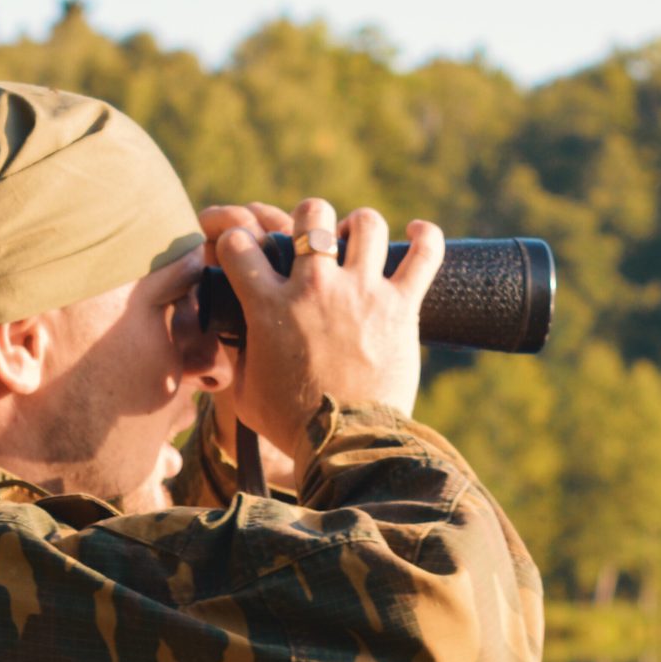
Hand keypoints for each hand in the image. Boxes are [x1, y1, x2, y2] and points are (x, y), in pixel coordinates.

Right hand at [205, 198, 444, 469]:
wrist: (346, 446)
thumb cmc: (290, 425)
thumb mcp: (244, 391)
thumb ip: (238, 354)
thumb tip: (234, 336)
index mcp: (268, 305)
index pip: (240, 243)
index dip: (238, 240)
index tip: (246, 250)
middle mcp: (314, 287)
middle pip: (312, 215)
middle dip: (310, 219)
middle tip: (316, 239)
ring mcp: (361, 293)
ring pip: (366, 225)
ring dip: (360, 226)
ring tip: (359, 238)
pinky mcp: (401, 306)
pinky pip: (425, 254)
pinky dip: (426, 237)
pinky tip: (420, 232)